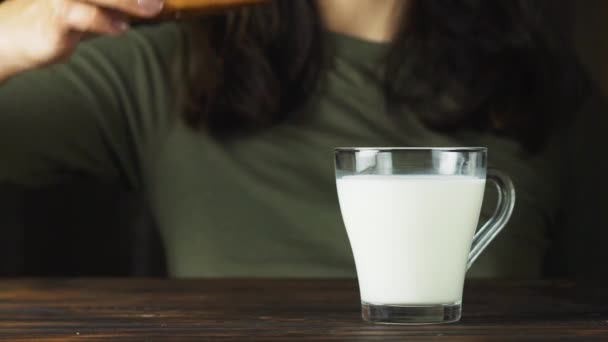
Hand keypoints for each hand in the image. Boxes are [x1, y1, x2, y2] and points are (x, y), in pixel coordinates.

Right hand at [0, 0, 163, 81]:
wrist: (14, 38)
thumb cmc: (56, 21)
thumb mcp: (91, 10)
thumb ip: (117, 7)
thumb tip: (150, 7)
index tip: (159, 0)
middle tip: (159, 0)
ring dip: (129, 1)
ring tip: (152, 9)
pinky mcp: (55, 17)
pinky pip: (82, 16)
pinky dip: (104, 21)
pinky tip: (121, 27)